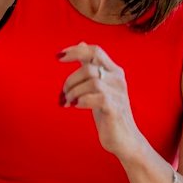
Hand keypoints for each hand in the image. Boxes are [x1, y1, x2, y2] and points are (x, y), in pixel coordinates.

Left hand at [59, 43, 142, 158]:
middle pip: (89, 67)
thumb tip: (81, 43)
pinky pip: (94, 98)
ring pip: (91, 81)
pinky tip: (76, 106)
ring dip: (73, 92)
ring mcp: (117, 93)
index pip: (95, 50)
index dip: (75, 50)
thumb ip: (91, 65)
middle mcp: (117, 79)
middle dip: (70, 80)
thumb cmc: (109, 112)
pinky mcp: (114, 108)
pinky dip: (81, 101)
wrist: (124, 139)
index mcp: (114, 71)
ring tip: (68, 102)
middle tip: (64, 94)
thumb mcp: (99, 86)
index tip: (58, 57)